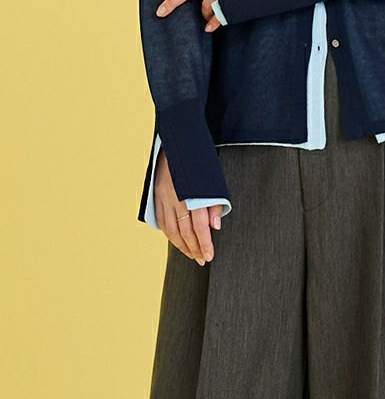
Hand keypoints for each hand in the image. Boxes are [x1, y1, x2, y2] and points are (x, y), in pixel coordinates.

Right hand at [153, 147, 223, 264]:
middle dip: (194, 248)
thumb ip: (214, 202)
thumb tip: (215, 226)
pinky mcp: (156, 195)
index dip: (204, 243)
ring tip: (192, 254)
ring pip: (171, 229)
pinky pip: (161, 221)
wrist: (178, 139)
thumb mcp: (212, 177)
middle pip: (184, 231)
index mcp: (191, 193)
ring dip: (182, 245)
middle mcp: (175, 197)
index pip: (199, 226)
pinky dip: (169, 234)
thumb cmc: (199, 158)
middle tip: (203, 259)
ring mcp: (163, 197)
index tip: (210, 256)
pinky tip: (177, 241)